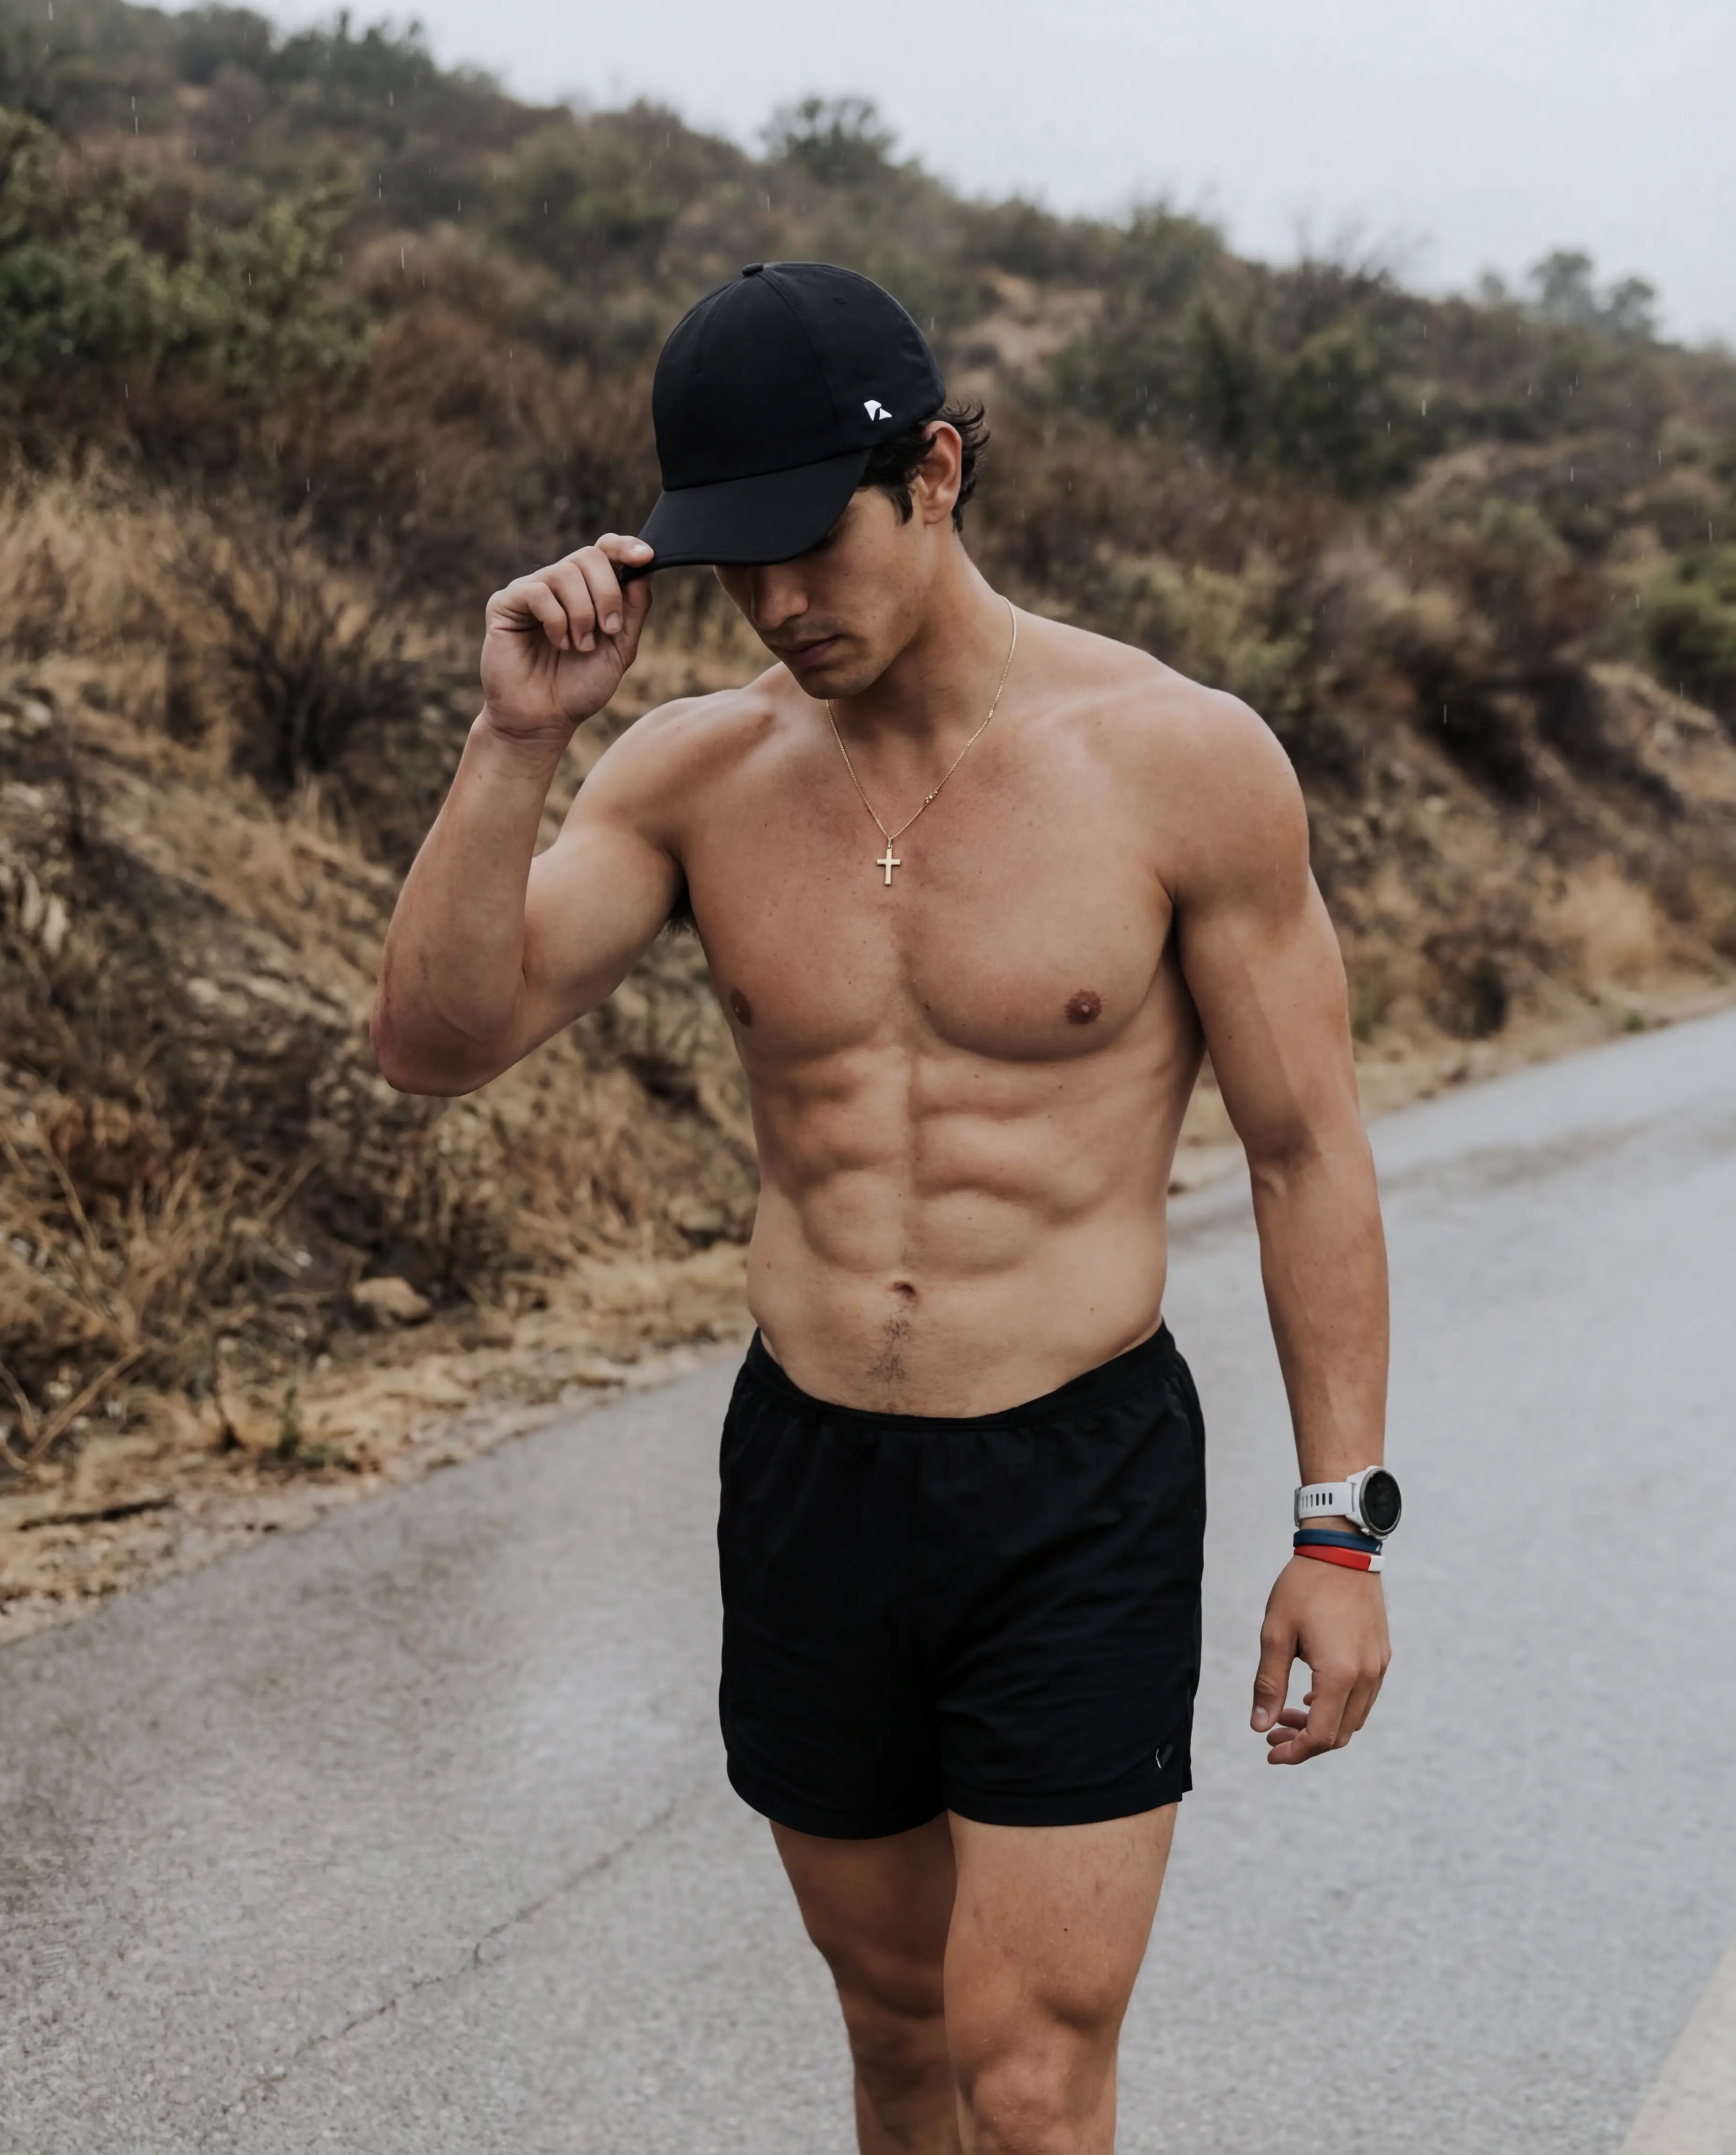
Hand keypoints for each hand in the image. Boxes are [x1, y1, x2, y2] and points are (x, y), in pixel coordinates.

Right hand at [479, 535, 654, 744]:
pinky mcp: (505, 604)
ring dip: (583, 614)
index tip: (646, 558)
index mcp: (585, 591)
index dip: (625, 547)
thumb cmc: (579, 688)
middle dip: (607, 594)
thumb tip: (644, 570)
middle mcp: (557, 585)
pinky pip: (538, 591)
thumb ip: (633, 611)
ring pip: (565, 572)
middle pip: (589, 556)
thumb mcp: (619, 650)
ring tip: (580, 646)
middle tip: (608, 630)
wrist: (544, 719)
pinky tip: (558, 643)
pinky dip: (557, 620)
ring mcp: (530, 591)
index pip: (603, 550)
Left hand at [1251, 1557, 1389, 1764]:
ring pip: (1354, 1717)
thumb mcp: (1276, 1634)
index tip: (1270, 1751)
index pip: (1321, 1735)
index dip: (1295, 1751)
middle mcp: (1367, 1676)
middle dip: (1305, 1741)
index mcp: (1340, 1674)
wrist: (1342, 1549)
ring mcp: (1378, 1665)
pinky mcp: (1382, 1654)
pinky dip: (1339, 1706)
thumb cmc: (1303, 1587)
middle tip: (1273, 1733)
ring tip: (1288, 1714)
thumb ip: (1269, 1684)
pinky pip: (1364, 1696)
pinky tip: (1312, 1696)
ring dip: (1323, 1724)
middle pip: (1340, 1733)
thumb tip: (1259, 1726)